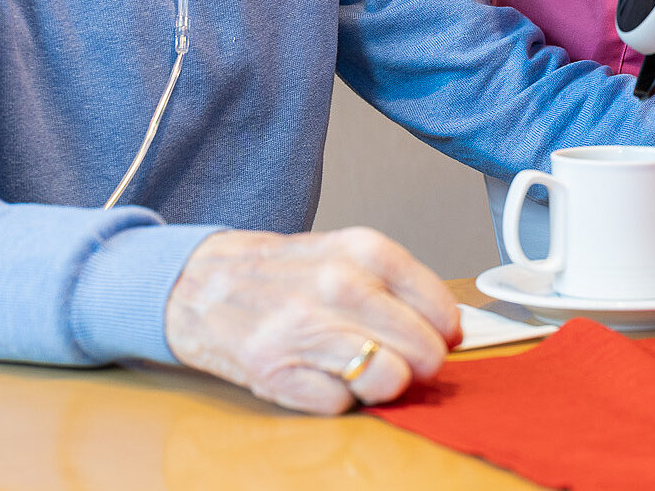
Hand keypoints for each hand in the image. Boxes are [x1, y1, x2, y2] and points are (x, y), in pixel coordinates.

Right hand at [164, 227, 460, 412]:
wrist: (204, 282)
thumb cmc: (286, 272)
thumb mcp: (347, 253)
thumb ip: (400, 286)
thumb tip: (450, 331)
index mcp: (366, 251)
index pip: (442, 311)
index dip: (445, 335)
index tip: (437, 340)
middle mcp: (339, 286)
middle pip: (424, 353)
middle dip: (419, 366)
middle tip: (398, 359)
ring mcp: (307, 329)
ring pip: (390, 381)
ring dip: (381, 384)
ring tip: (358, 367)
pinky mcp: (278, 371)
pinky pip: (341, 404)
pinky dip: (337, 397)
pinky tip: (319, 373)